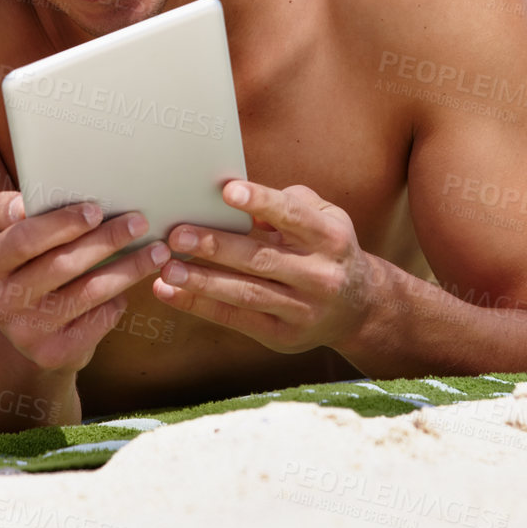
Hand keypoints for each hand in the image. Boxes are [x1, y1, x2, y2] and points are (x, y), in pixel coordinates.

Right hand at [0, 191, 169, 371]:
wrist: (28, 331)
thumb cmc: (25, 266)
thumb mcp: (8, 237)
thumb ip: (11, 212)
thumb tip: (24, 203)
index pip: (22, 239)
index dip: (60, 224)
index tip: (96, 209)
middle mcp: (0, 302)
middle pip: (62, 265)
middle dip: (106, 240)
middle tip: (139, 222)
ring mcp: (26, 332)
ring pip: (88, 292)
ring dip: (128, 269)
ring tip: (156, 252)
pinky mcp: (53, 354)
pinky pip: (98, 320)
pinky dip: (119, 300)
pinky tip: (132, 286)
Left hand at [151, 181, 375, 353]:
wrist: (359, 308)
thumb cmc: (327, 250)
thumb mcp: (326, 218)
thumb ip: (290, 203)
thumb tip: (243, 200)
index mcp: (329, 238)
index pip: (294, 216)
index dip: (262, 202)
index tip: (228, 191)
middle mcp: (320, 275)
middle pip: (261, 259)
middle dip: (216, 246)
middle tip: (177, 234)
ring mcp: (303, 310)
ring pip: (246, 293)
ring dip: (202, 281)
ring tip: (167, 268)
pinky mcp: (284, 336)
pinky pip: (237, 320)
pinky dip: (200, 306)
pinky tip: (170, 293)